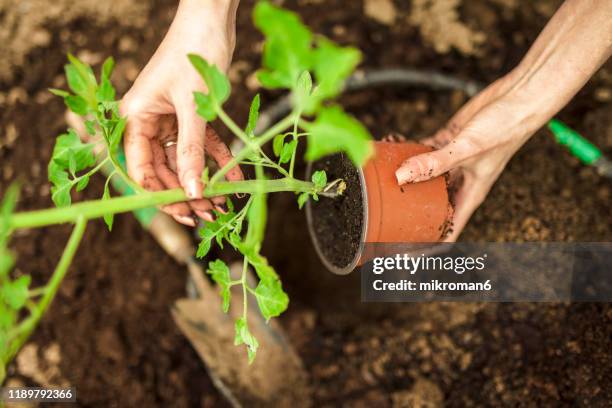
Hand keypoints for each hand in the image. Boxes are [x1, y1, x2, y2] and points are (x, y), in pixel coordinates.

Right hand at [120, 0, 241, 225]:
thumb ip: (193, 152)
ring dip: (204, 181)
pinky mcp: (190, 115)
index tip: (185, 213)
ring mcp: (169, 119)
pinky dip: (218, 161)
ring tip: (224, 204)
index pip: (140, 169)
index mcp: (134, 118)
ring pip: (185, 161)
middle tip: (210, 214)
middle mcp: (148, 122)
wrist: (212, 19)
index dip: (161, 195)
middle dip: (187, 192)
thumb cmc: (194, 53)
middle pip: (164, 169)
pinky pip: (202, 145)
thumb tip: (194, 192)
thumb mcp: (194, 108)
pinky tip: (234, 180)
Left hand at [396, 0, 611, 240]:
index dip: (427, 244)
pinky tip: (392, 145)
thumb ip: (434, 163)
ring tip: (380, 174)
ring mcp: (452, 162)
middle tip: (381, 212)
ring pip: (421, 176)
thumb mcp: (467, 149)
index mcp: (469, 195)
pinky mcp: (446, 141)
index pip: (447, 230)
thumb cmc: (506, 128)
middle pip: (429, 206)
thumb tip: (401, 175)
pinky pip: (422, 151)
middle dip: (407, 210)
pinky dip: (407, 150)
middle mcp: (459, 182)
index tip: (404, 252)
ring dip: (403, 175)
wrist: (519, 97)